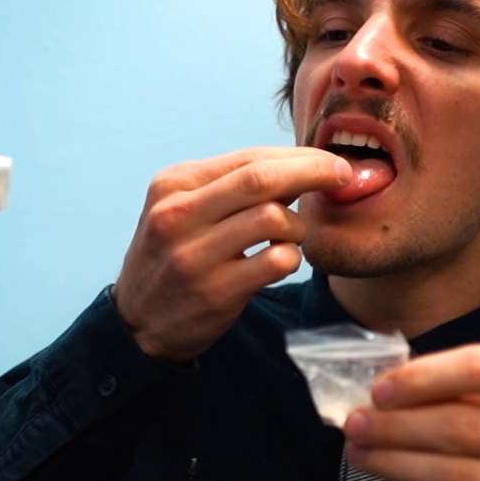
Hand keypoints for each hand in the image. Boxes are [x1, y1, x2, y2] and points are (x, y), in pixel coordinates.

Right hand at [114, 147, 350, 363]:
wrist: (137, 324)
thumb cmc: (172, 258)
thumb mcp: (184, 211)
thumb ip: (231, 188)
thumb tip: (298, 165)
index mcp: (173, 185)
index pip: (248, 157)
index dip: (297, 156)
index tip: (330, 160)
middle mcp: (178, 215)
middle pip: (262, 179)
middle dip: (312, 171)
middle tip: (342, 175)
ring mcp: (194, 255)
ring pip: (274, 219)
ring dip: (298, 226)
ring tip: (292, 237)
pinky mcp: (215, 291)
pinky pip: (276, 261)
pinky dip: (292, 257)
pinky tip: (283, 261)